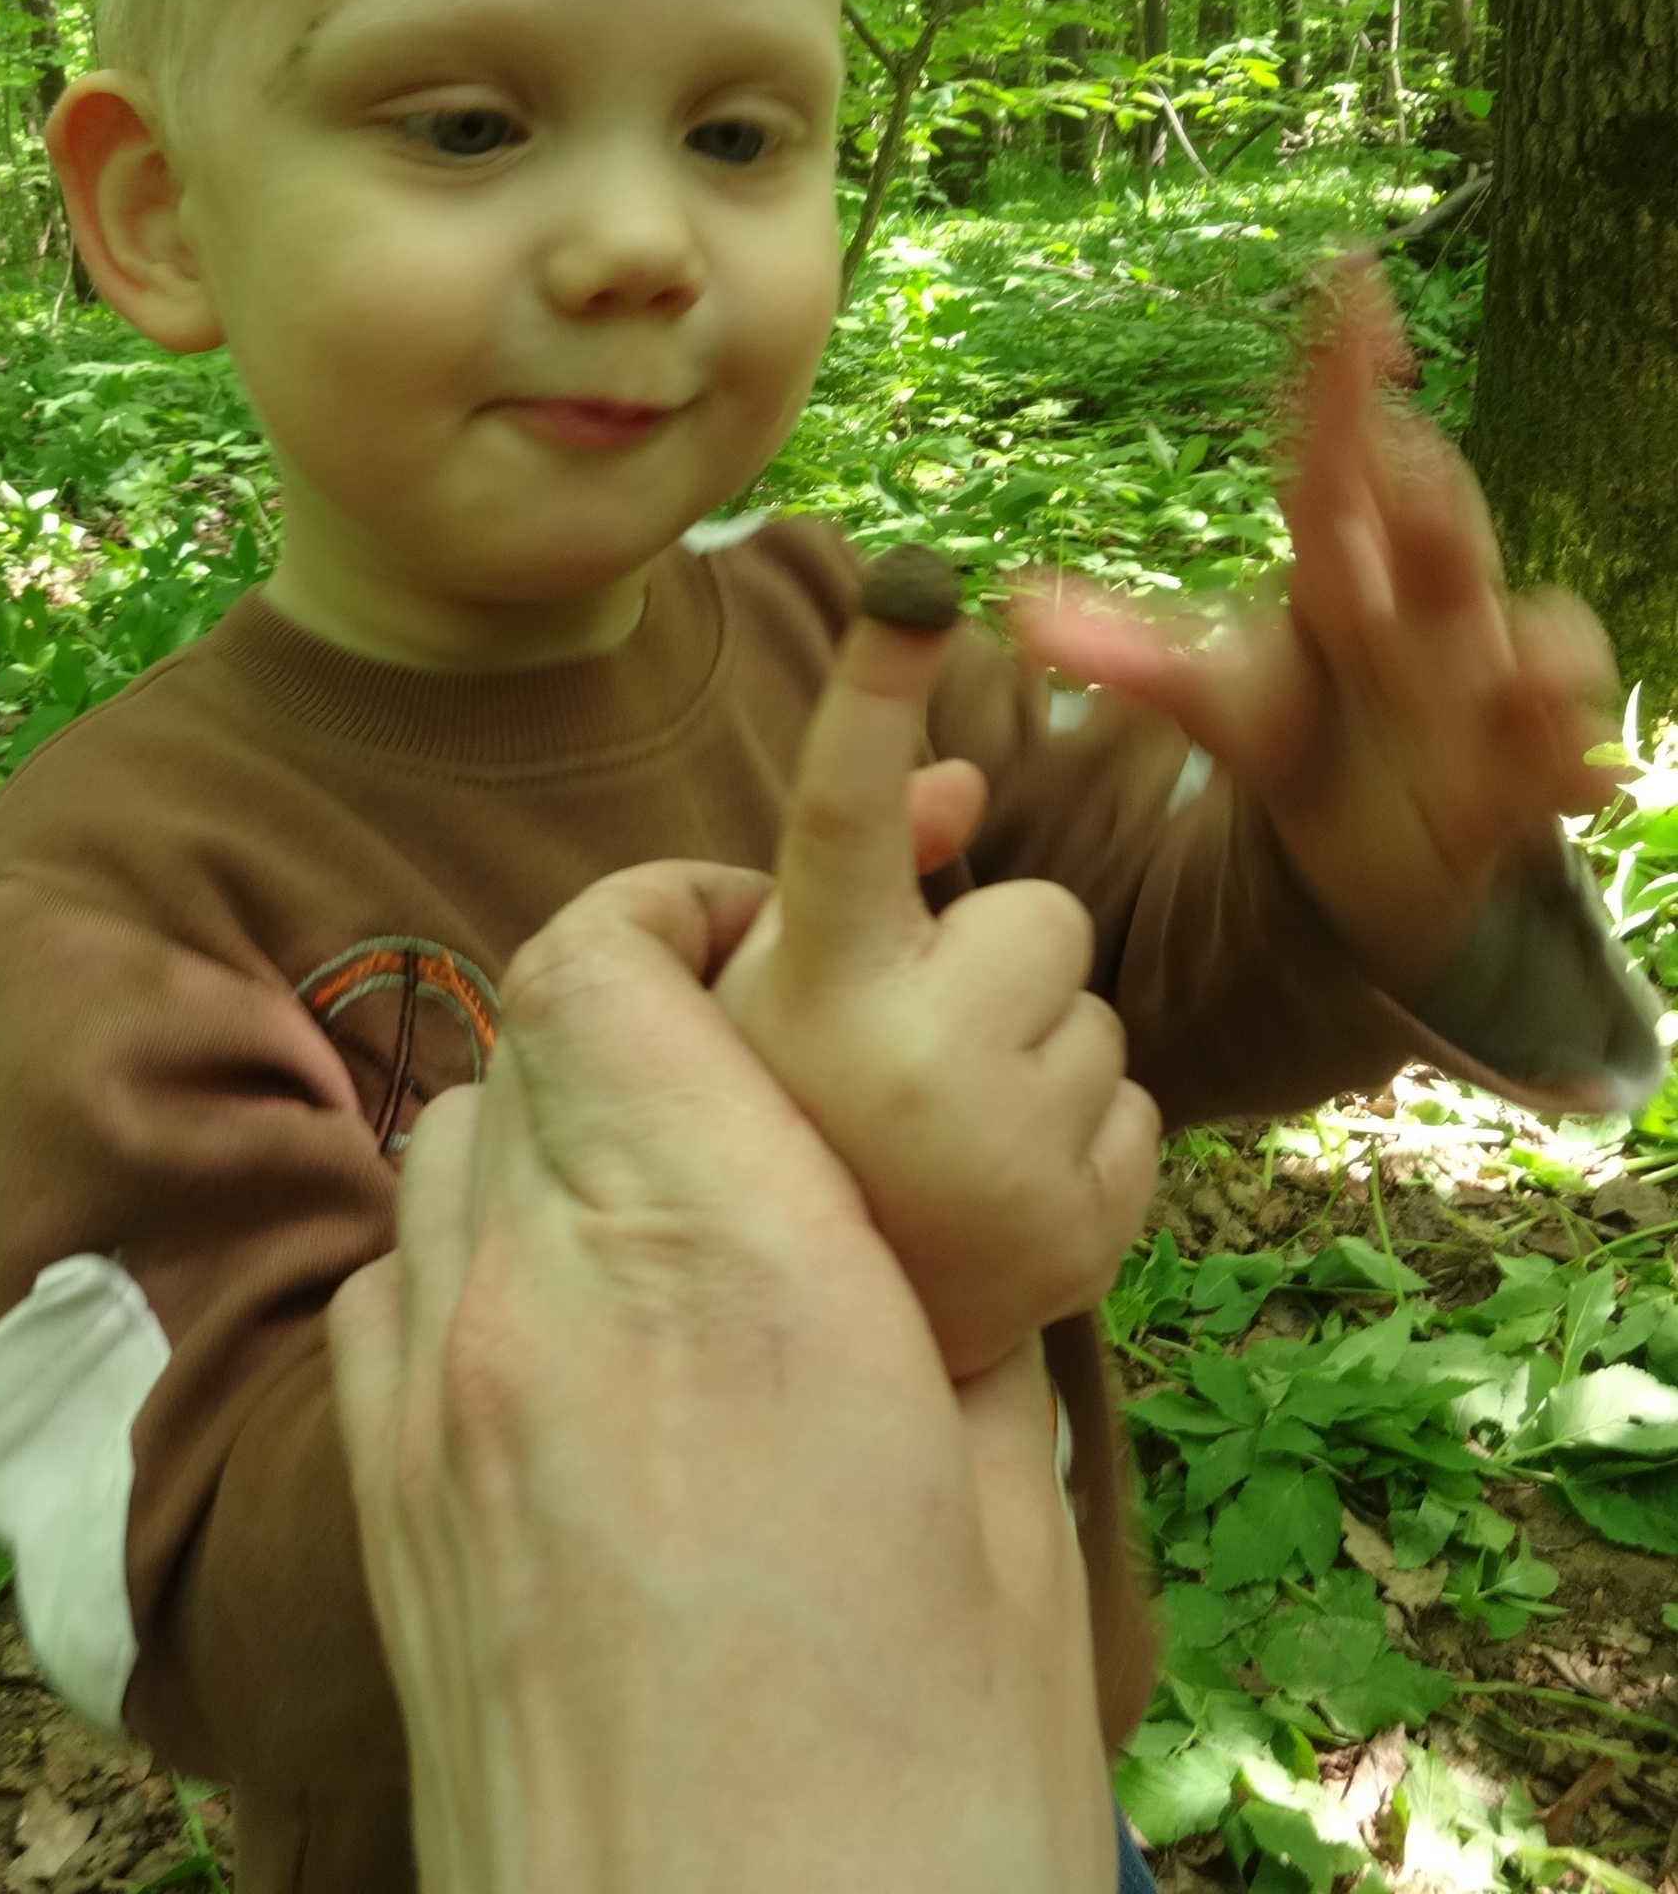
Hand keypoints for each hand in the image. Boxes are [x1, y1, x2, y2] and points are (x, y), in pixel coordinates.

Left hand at [330, 861, 1116, 1893]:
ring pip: (447, 1147)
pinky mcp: (384, 1517)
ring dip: (548, 1121)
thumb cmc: (916, 1803)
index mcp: (732, 1270)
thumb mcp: (1005, 1523)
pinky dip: (469, 1251)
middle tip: (749, 1062)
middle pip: (526, 1036)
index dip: (678, 904)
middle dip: (638, 1006)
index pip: (607, 967)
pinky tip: (565, 1328)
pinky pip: (393, 1288)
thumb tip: (925, 1247)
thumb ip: (949, 1331)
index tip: (767, 928)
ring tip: (666, 1190)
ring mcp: (432, 1409)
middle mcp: (541, 1302)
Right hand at [713, 603, 1160, 1377]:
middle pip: (1043, 915)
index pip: (843, 813)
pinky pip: (1137, 1107)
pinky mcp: (1088, 1236)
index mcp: (815, 989)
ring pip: (1100, 1014)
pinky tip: (1006, 1186)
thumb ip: (867, 860)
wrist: (829, 1335)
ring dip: (1043, 1054)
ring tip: (959, 1130)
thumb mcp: (784, 981)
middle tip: (926, 1047)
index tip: (912, 586)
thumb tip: (962, 789)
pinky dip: (1083, 1137)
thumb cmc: (798, 1110)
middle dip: (1001, 962)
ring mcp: (1008, 1159)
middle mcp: (911, 1069)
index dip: (872, 694)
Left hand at [1015, 257, 1617, 998]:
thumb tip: (1016, 611)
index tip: (1351, 273)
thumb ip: (1128, 655)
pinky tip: (1583, 776)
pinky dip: (1575, 758)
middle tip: (1404, 456)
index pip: (1335, 453)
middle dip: (1430, 497)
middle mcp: (1425, 602)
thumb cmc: (1298, 737)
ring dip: (1533, 641)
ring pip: (1532, 632)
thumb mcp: (1214, 699)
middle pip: (1440, 523)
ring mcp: (1482, 677)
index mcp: (1344, 566)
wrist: (1361, 848)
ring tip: (1517, 661)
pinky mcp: (1522, 770)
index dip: (1342, 368)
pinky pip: (1565, 753)